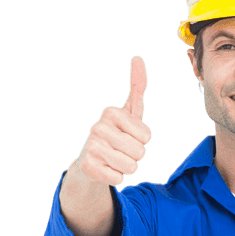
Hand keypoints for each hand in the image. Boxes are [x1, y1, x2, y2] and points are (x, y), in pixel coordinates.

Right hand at [76, 55, 152, 185]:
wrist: (89, 161)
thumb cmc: (115, 134)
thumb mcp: (128, 112)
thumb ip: (137, 87)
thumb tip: (138, 57)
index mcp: (110, 112)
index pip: (147, 136)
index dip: (142, 140)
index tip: (127, 135)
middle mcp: (98, 127)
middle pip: (140, 152)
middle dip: (135, 156)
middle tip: (120, 150)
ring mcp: (91, 147)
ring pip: (131, 167)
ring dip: (127, 167)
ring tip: (114, 160)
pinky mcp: (88, 167)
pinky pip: (119, 178)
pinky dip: (116, 177)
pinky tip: (105, 169)